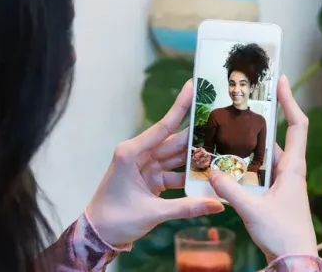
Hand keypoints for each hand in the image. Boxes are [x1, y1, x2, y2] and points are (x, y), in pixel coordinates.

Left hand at [86, 80, 224, 246]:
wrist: (97, 237)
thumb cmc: (115, 220)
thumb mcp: (152, 213)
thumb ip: (187, 207)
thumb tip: (219, 204)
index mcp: (132, 153)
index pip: (163, 126)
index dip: (181, 106)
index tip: (194, 85)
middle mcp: (140, 154)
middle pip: (175, 141)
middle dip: (199, 134)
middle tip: (223, 121)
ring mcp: (147, 166)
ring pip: (178, 156)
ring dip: (198, 156)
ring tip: (224, 148)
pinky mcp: (152, 178)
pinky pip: (176, 171)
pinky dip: (191, 174)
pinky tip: (210, 174)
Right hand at [209, 75, 316, 261]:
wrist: (295, 261)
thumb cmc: (283, 235)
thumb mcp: (253, 210)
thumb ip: (230, 191)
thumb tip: (211, 171)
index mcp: (293, 167)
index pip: (297, 124)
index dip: (289, 101)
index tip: (280, 81)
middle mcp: (290, 170)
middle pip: (277, 136)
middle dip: (259, 119)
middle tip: (241, 101)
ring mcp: (282, 182)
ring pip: (263, 156)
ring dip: (246, 145)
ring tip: (225, 130)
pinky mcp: (273, 195)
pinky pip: (257, 172)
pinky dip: (243, 166)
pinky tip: (224, 164)